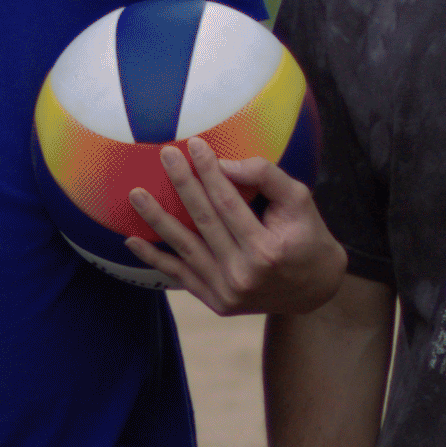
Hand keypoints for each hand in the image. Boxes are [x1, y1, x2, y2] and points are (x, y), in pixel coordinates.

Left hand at [124, 141, 349, 320]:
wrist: (314, 290)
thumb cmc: (306, 236)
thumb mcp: (299, 201)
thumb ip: (266, 177)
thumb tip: (224, 165)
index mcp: (266, 249)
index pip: (228, 202)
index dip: (209, 172)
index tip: (193, 144)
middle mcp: (244, 274)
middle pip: (203, 221)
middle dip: (182, 184)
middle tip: (164, 154)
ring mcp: (227, 292)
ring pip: (185, 248)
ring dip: (157, 220)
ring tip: (135, 194)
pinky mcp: (216, 302)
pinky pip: (180, 276)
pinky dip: (154, 259)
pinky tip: (131, 240)